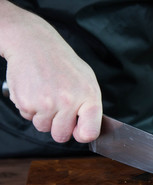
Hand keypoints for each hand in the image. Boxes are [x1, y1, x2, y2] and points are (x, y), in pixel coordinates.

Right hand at [2, 4, 101, 142]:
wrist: (34, 44)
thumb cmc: (63, 64)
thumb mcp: (87, 81)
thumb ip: (89, 107)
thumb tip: (88, 131)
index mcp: (88, 97)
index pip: (90, 133)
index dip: (83, 135)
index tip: (78, 130)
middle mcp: (68, 102)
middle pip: (61, 136)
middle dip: (58, 127)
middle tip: (57, 108)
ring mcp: (47, 103)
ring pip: (43, 128)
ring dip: (43, 116)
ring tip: (46, 95)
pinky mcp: (27, 103)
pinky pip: (28, 118)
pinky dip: (30, 108)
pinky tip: (35, 91)